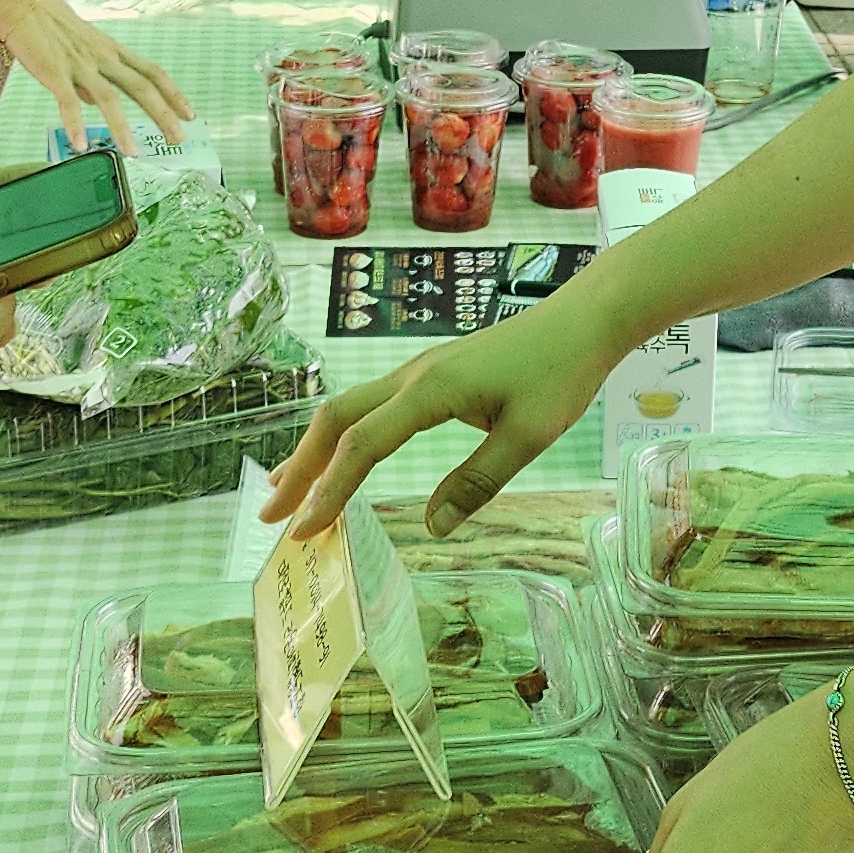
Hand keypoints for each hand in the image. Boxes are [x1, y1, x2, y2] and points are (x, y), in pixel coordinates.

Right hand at [0, 0, 193, 153]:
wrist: (23, 2)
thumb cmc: (51, 23)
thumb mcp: (82, 48)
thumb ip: (92, 75)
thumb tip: (91, 103)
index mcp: (112, 51)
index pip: (152, 72)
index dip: (173, 94)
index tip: (189, 114)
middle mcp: (103, 58)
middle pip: (141, 86)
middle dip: (163, 114)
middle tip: (178, 138)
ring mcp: (80, 65)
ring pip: (109, 98)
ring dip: (122, 127)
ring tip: (132, 153)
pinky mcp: (55, 72)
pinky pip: (67, 102)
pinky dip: (75, 124)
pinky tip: (79, 145)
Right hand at [263, 304, 617, 538]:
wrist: (583, 320)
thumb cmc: (561, 373)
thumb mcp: (529, 436)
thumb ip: (478, 482)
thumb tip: (431, 528)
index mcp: (430, 390)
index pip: (362, 446)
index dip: (329, 491)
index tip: (302, 532)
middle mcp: (412, 376)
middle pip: (335, 419)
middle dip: (300, 469)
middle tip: (270, 517)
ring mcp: (418, 371)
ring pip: (347, 408)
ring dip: (314, 450)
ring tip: (284, 489)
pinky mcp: (431, 375)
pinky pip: (370, 405)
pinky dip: (342, 435)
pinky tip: (339, 455)